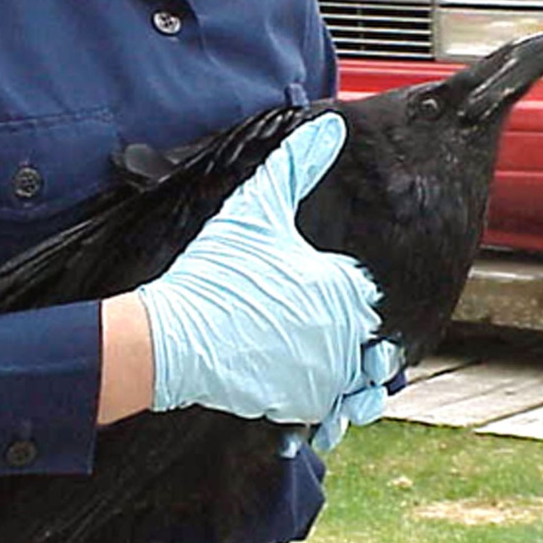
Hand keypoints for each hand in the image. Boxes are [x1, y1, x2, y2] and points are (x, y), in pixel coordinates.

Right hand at [136, 114, 394, 445]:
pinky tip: (318, 406)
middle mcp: (346, 336)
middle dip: (354, 336)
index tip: (313, 287)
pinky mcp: (304, 407)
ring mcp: (327, 376)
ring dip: (354, 381)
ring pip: (361, 384)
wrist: (173, 338)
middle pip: (368, 339)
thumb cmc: (213, 272)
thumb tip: (332, 126)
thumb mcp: (254, 209)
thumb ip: (296, 165)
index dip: (341, 288)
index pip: (363, 291)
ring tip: (333, 371)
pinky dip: (330, 414)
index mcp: (343, 287)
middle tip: (319, 330)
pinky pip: (334, 416)